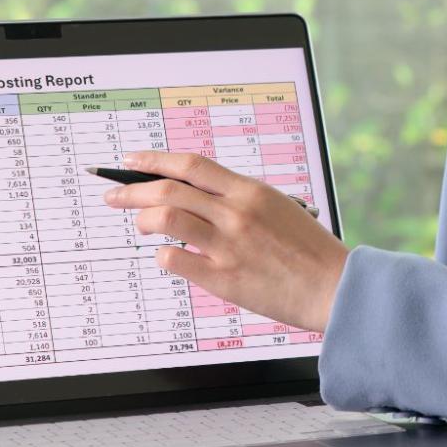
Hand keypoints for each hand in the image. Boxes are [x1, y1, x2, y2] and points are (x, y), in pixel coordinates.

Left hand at [105, 151, 349, 331]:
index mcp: (251, 191)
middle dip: (132, 190)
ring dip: (144, 219)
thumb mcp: (278, 207)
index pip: (191, 165)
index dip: (154, 160)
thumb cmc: (309, 250)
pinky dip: (164, 256)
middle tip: (114, 194)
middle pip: (169, 189)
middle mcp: (237, 213)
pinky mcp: (224, 278)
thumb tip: (197, 196)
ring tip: (141, 225)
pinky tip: (168, 256)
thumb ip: (239, 200)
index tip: (131, 161)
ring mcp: (229, 245)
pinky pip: (176, 260)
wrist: (333, 286)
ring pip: (167, 219)